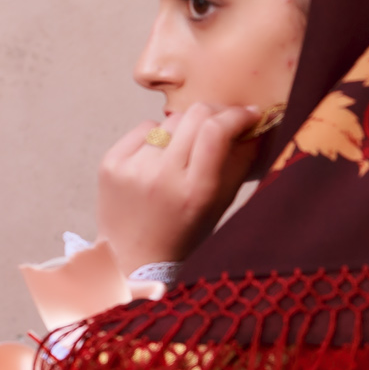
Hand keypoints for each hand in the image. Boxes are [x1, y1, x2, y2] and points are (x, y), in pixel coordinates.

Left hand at [96, 102, 262, 273]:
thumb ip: (241, 162)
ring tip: (184, 154)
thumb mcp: (221, 203)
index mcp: (195, 191)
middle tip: (224, 123)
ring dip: (186, 129)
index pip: (216, 131)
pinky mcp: (111, 162)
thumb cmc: (184, 233)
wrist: (134, 255)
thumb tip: (257, 125)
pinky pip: (144, 128)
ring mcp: (132, 168)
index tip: (250, 115)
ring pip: (171, 121)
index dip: (238, 115)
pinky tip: (158, 160)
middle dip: (216, 114)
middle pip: (195, 115)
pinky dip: (158, 137)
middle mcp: (161, 177)